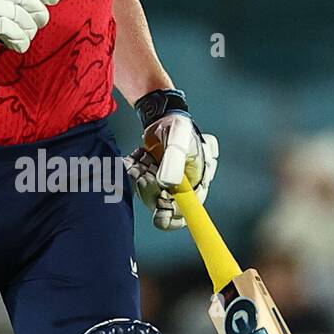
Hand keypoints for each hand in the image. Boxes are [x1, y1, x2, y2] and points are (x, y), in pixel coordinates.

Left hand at [125, 88, 217, 230]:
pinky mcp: (153, 180)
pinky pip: (141, 185)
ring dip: (141, 180)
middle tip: (145, 173)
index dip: (174, 216)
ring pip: (150, 195)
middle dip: (151, 190)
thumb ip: (174, 161)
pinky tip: (137, 160)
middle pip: (165, 205)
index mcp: (198, 181)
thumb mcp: (179, 139)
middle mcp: (184, 187)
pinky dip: (136, 174)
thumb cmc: (177, 127)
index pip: (188, 210)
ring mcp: (167, 184)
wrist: (162, 117)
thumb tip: (167, 183)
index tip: (160, 212)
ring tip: (142, 160)